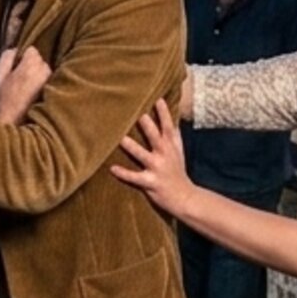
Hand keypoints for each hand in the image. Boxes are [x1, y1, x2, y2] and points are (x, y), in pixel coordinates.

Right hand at [0, 46, 50, 124]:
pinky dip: (42, 88)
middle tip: (19, 83)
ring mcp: (52, 83)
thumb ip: (6, 58)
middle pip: (40, 61)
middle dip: (31, 68)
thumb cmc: (5, 102)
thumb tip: (15, 50)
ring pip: (45, 73)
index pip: (31, 50)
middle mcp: (45, 72)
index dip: (22, 59)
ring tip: (26, 93)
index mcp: (31, 65)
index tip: (16, 70)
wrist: (15, 127)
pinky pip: (49, 84)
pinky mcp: (55, 94)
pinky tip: (33, 98)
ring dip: (37, 78)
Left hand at [111, 99, 196, 217]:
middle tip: (138, 113)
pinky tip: (112, 168)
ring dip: (131, 147)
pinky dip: (123, 173)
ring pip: (142, 155)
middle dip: (147, 125)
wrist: (185, 198)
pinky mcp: (150, 183)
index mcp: (171, 146)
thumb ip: (174, 135)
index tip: (157, 99)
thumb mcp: (179, 152)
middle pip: (155, 137)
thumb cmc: (178, 171)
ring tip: (120, 138)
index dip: (163, 113)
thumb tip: (172, 117)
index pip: (168, 126)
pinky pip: (134, 177)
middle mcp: (165, 155)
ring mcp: (157, 169)